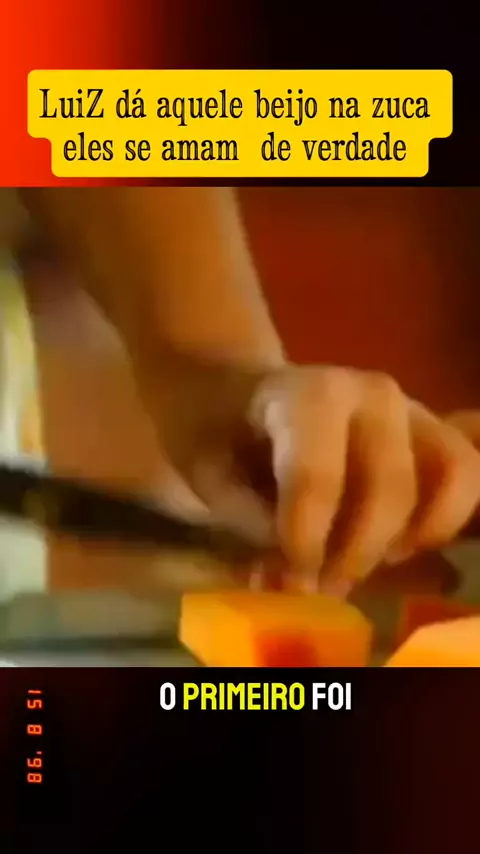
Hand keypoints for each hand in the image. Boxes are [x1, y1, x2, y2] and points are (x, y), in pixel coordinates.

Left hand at [142, 359, 479, 594]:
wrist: (241, 395)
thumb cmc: (221, 433)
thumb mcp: (211, 475)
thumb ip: (252, 522)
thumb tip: (295, 576)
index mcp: (308, 392)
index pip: (318, 474)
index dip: (306, 539)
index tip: (287, 581)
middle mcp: (373, 392)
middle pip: (390, 488)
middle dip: (354, 553)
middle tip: (318, 587)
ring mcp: (412, 408)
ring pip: (448, 477)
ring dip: (405, 538)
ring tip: (358, 561)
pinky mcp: (432, 431)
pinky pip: (467, 477)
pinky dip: (441, 522)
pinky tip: (395, 547)